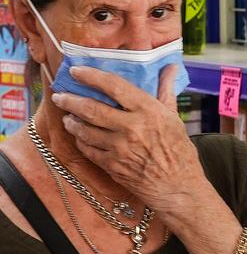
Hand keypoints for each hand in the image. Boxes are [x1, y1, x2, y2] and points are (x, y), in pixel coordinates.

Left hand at [51, 64, 208, 212]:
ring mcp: (119, 147)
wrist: (177, 186)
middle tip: (60, 95)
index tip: (77, 70)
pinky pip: (87, 149)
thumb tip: (171, 67)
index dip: (92, 76)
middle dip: (70, 100)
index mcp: (148, 111)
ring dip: (72, 121)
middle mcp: (131, 127)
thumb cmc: (179, 151)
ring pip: (85, 129)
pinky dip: (80, 140)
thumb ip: (166, 90)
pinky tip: (79, 136)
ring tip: (68, 116)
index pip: (114, 86)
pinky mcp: (112, 165)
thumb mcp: (174, 117)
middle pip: (91, 108)